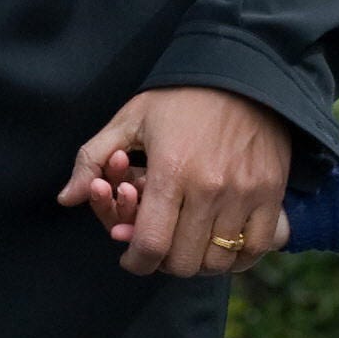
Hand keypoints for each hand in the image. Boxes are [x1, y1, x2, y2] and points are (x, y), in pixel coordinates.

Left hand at [58, 87, 291, 276]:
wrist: (242, 75)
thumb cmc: (180, 98)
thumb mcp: (129, 119)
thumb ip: (92, 159)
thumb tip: (66, 198)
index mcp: (170, 171)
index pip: (151, 244)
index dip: (136, 262)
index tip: (131, 258)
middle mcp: (210, 188)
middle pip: (184, 260)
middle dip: (164, 262)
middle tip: (159, 247)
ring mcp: (245, 194)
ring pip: (218, 260)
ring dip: (198, 262)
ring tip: (187, 244)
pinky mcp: (271, 194)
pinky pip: (256, 248)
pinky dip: (236, 257)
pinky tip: (220, 245)